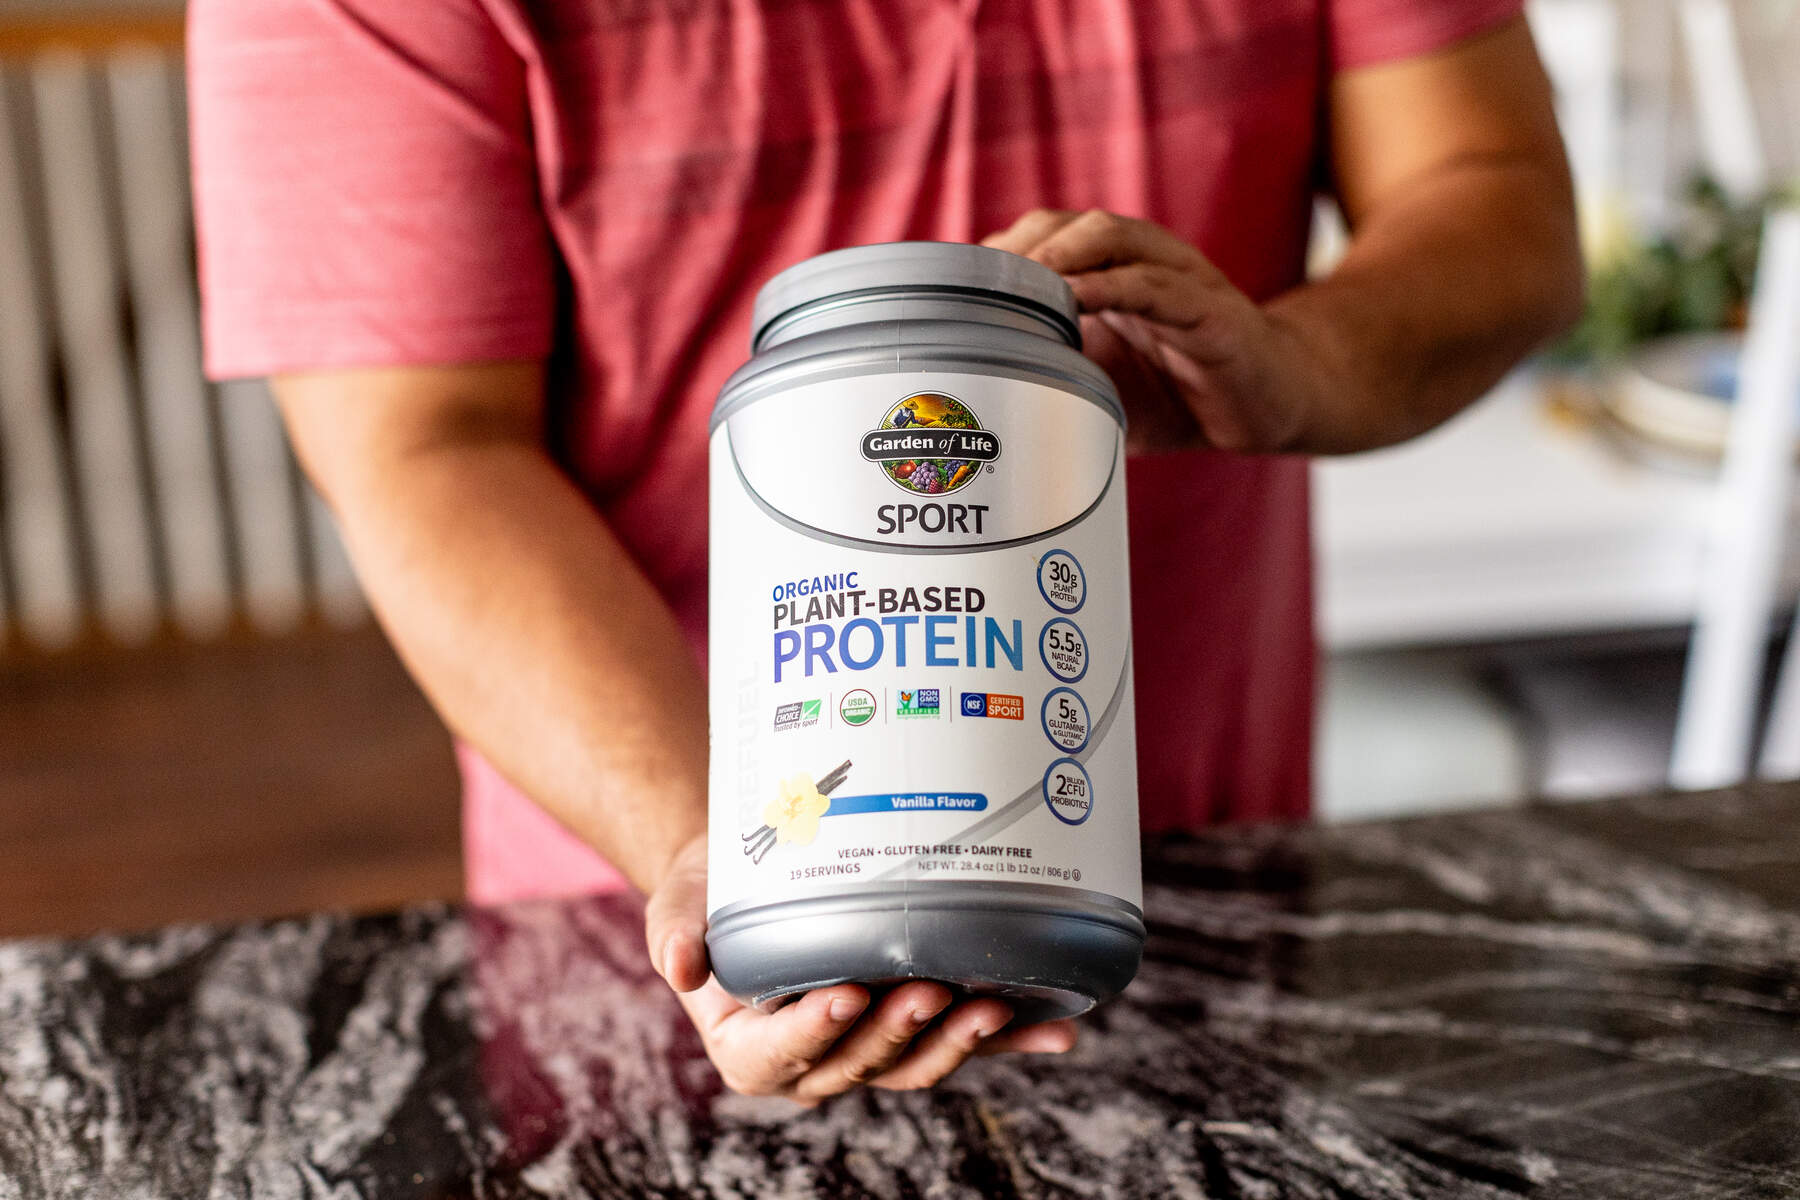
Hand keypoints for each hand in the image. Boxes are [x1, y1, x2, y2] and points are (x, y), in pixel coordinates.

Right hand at [644, 835, 1077, 1105]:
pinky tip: (1059, 1029)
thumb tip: (678, 960)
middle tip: (930, 992)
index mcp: (751, 1045)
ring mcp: (873, 1045)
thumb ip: (678, 928)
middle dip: (899, 1032)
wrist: (758, 874)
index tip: (843, 996)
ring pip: (918, 1061)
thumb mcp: (683, 900)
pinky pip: (968, 1039)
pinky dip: (1016, 1038)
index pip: (779, 1054)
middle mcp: (816, 1059)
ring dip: (960, 1042)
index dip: (812, 1033)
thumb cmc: (715, 888)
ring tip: (995, 1008)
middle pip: (860, 1062)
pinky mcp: (920, 1024)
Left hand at [984, 209, 1329, 453]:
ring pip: (1115, 238)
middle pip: (1072, 224)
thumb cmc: (1180, 394)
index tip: (955, 284)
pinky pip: (1160, 288)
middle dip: (1021, 244)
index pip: (1047, 238)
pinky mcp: (1213, 315)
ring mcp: (1181, 282)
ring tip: (1021, 278)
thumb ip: (1051, 377)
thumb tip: (978, 400)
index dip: (1000, 252)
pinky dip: (1116, 286)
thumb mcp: (1100, 387)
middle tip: (978, 280)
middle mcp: (1144, 263)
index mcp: (1112, 273)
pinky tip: (1077, 298)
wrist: (1269, 408)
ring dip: (1062, 251)